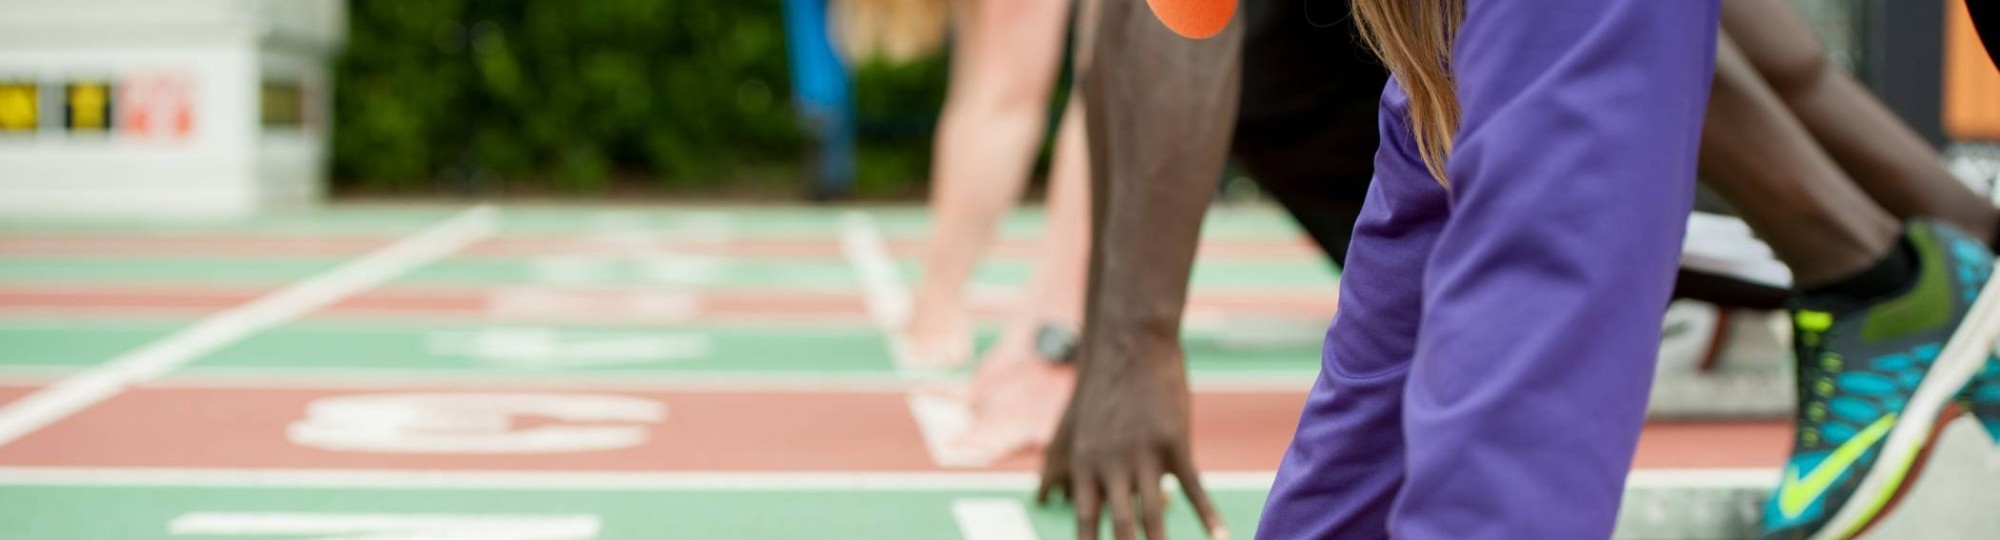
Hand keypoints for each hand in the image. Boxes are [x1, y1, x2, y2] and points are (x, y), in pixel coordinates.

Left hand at [1036, 343, 1223, 539]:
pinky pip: (1193, 489)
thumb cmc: (1107, 386)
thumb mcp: (1084, 427)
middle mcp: (1111, 465)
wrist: (1132, 344)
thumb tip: (1055, 495)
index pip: (1086, 522)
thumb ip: (1078, 466)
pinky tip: (1220, 537)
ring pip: (1154, 515)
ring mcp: (1144, 456)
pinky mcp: (1175, 445)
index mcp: (1086, 464)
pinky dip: (1207, 516)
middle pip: (1119, 528)